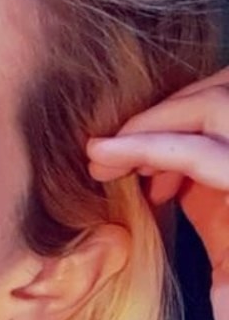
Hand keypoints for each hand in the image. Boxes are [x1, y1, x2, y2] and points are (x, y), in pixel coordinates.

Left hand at [86, 66, 228, 319]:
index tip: (130, 151)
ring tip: (102, 157)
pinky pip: (204, 152)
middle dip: (163, 110)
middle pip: (227, 91)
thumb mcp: (223, 227)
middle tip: (104, 151)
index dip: (180, 111)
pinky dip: (151, 145)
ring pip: (218, 106)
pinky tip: (109, 155)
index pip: (228, 100)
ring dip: (151, 122)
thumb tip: (160, 159)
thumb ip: (202, 185)